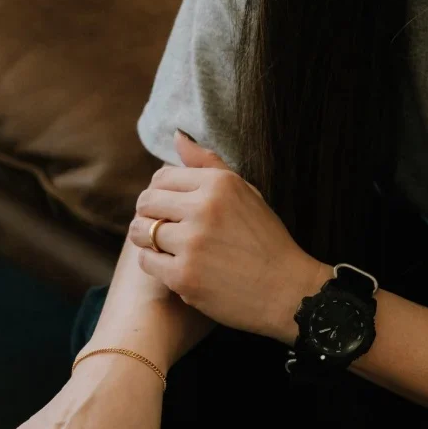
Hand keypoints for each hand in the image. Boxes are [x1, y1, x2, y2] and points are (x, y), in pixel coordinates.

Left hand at [129, 131, 327, 341]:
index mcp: (219, 184)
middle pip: (146, 202)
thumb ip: (208, 164)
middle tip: (166, 229)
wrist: (287, 291)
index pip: (162, 177)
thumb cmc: (265, 240)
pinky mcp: (183, 275)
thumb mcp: (245, 193)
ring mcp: (192, 243)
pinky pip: (146, 261)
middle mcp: (203, 208)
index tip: (172, 209)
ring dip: (148, 239)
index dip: (161, 194)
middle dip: (149, 215)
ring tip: (167, 247)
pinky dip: (155, 264)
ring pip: (140, 231)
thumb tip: (177, 136)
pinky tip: (174, 266)